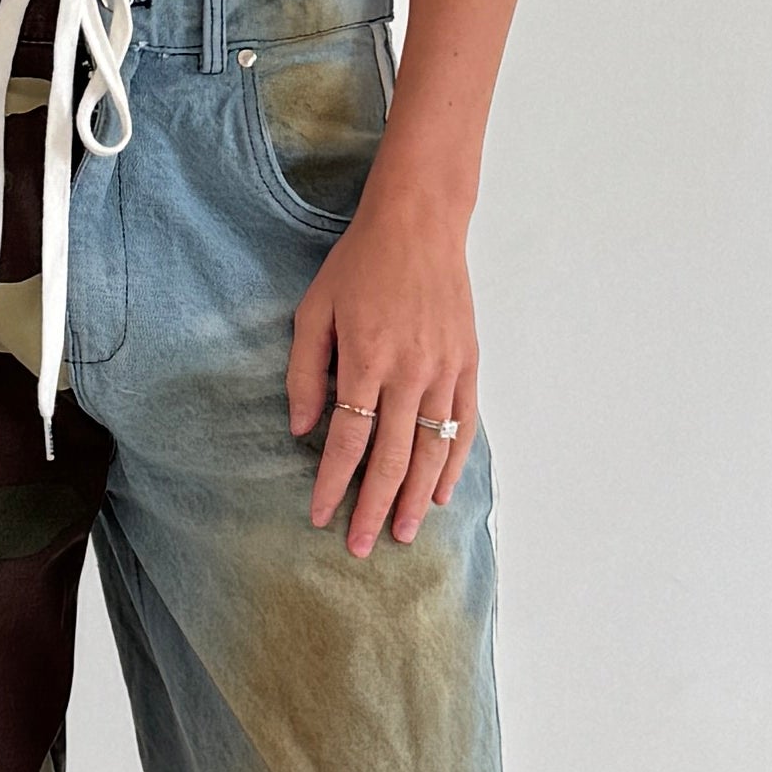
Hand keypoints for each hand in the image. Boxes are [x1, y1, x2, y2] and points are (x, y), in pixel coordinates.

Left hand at [286, 174, 478, 554]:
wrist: (419, 225)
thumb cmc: (358, 265)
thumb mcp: (314, 310)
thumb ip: (304, 372)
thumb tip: (303, 429)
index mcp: (364, 359)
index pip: (347, 440)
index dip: (333, 484)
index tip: (320, 516)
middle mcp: (408, 372)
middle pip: (391, 458)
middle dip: (372, 508)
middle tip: (360, 547)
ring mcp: (444, 371)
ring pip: (431, 452)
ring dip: (415, 499)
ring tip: (400, 534)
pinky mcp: (468, 366)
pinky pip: (462, 427)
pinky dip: (453, 465)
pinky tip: (439, 494)